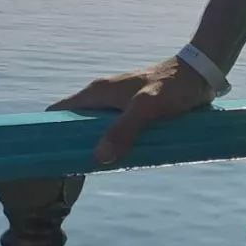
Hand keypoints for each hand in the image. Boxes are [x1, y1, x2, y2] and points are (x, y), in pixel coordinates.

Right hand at [47, 56, 215, 165]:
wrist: (201, 74)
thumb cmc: (173, 87)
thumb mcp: (147, 108)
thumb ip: (123, 130)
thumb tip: (97, 157)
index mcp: (97, 93)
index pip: (57, 111)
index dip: (46, 132)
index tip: (43, 156)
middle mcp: (103, 97)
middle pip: (74, 124)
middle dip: (70, 146)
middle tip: (71, 171)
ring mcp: (119, 104)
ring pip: (96, 129)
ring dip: (94, 147)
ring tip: (92, 172)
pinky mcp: (135, 111)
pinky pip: (115, 131)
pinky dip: (112, 144)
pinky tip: (118, 161)